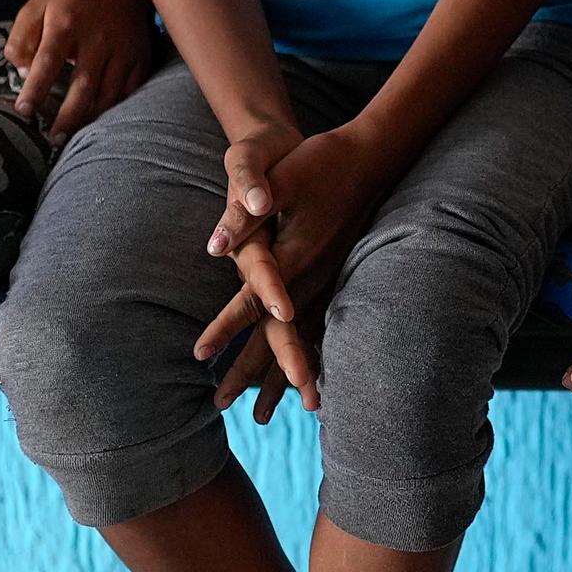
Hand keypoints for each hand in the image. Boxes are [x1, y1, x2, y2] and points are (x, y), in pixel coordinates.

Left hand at [3, 0, 154, 139]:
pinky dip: (117, 106)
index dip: (34, 90)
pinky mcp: (140, 56)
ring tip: (75, 136)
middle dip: (67, 117)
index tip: (24, 112)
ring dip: (91, 118)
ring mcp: (123, 50)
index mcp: (66, 25)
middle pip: (82, 87)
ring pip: (109, 93)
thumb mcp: (36, 5)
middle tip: (53, 139)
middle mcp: (97, 40)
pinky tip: (103, 117)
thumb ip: (21, 37)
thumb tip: (22, 71)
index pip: (47, 63)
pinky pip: (130, 89)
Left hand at [197, 122, 402, 412]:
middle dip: (251, 372)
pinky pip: (321, 329)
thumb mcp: (280, 179)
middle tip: (221, 405)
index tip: (199, 356)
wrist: (373, 156)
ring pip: (304, 339)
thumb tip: (214, 248)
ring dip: (282, 377)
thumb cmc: (320, 163)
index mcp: (295, 255)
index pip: (253, 302)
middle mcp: (314, 277)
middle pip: (278, 335)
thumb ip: (245, 215)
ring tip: (264, 414)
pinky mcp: (338, 277)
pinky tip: (304, 382)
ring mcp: (330, 280)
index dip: (225, 328)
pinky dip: (309, 358)